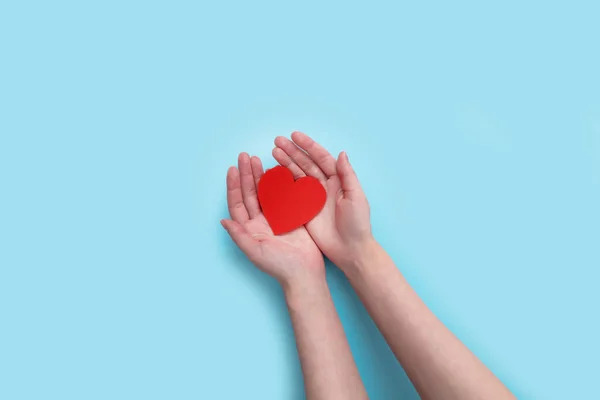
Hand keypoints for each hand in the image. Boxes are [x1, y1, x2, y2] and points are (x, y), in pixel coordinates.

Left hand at [221, 152, 324, 286]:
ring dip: (261, 176)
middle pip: (250, 193)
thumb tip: (223, 220)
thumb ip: (239, 235)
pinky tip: (278, 170)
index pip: (238, 203)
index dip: (234, 186)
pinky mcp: (291, 216)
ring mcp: (276, 218)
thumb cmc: (279, 266)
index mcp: (249, 229)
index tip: (233, 168)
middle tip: (245, 156)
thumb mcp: (255, 252)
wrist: (305, 274)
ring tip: (258, 159)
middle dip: (247, 174)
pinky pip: (284, 196)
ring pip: (266, 192)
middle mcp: (260, 221)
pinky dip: (281, 183)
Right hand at [272, 132, 373, 270]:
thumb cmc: (357, 224)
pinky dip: (282, 182)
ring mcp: (313, 197)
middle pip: (306, 163)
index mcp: (338, 179)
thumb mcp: (356, 197)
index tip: (294, 136)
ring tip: (273, 152)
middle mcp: (324, 185)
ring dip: (285, 163)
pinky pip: (291, 192)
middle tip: (276, 141)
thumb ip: (347, 175)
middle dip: (292, 151)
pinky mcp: (304, 209)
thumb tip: (341, 152)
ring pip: (297, 175)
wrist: (350, 249)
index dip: (308, 146)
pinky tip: (272, 173)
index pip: (321, 158)